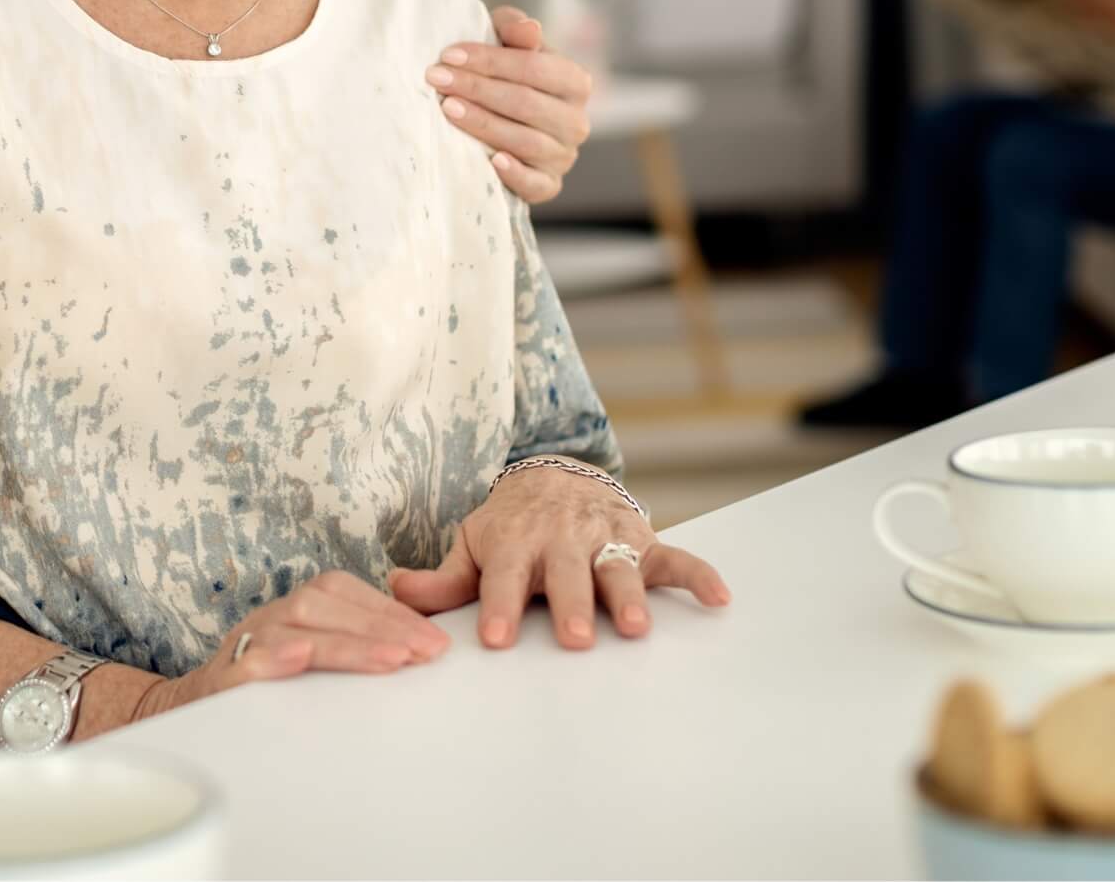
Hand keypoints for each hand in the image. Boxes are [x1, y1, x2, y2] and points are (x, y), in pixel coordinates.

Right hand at [131, 570, 449, 723]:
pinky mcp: (223, 673)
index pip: (349, 593)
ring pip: (297, 627)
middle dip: (382, 626)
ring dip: (346, 642)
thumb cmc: (269, 681)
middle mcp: (274, 614)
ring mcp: (248, 641)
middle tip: (425, 651)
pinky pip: (249, 659)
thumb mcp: (314, 656)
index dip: (393, 611)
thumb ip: (353, 645)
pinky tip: (303, 658)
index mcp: (298, 606)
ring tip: (391, 659)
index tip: (434, 639)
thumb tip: (419, 650)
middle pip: (326, 605)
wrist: (195, 707)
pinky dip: (276, 656)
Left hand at [389, 464, 729, 649]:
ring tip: (633, 627)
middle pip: (566, 573)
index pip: (504, 577)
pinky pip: (676, 557)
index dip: (499, 606)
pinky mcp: (642, 539)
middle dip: (571, 604)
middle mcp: (561, 538)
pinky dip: (699, 575)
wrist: (553, 475)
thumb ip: (443, 577)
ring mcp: (605, 537)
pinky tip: (718, 598)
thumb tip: (396, 591)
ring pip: (618, 565)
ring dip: (627, 594)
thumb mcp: (473, 543)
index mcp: (515, 542)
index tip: (496, 639)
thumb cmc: (510, 526)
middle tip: (575, 638)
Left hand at [427, 7, 595, 203]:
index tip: (448, 55)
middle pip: (526, 103)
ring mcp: (564, 156)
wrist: (501, 121)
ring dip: (483, 124)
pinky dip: (514, 174)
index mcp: (575, 82)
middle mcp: (576, 121)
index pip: (534, 68)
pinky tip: (491, 161)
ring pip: (525, 141)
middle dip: (477, 89)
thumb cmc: (504, 75)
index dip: (490, 60)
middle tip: (437, 80)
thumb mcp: (507, 44)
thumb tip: (529, 28)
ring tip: (447, 109)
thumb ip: (514, 29)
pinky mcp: (549, 186)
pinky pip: (535, 184)